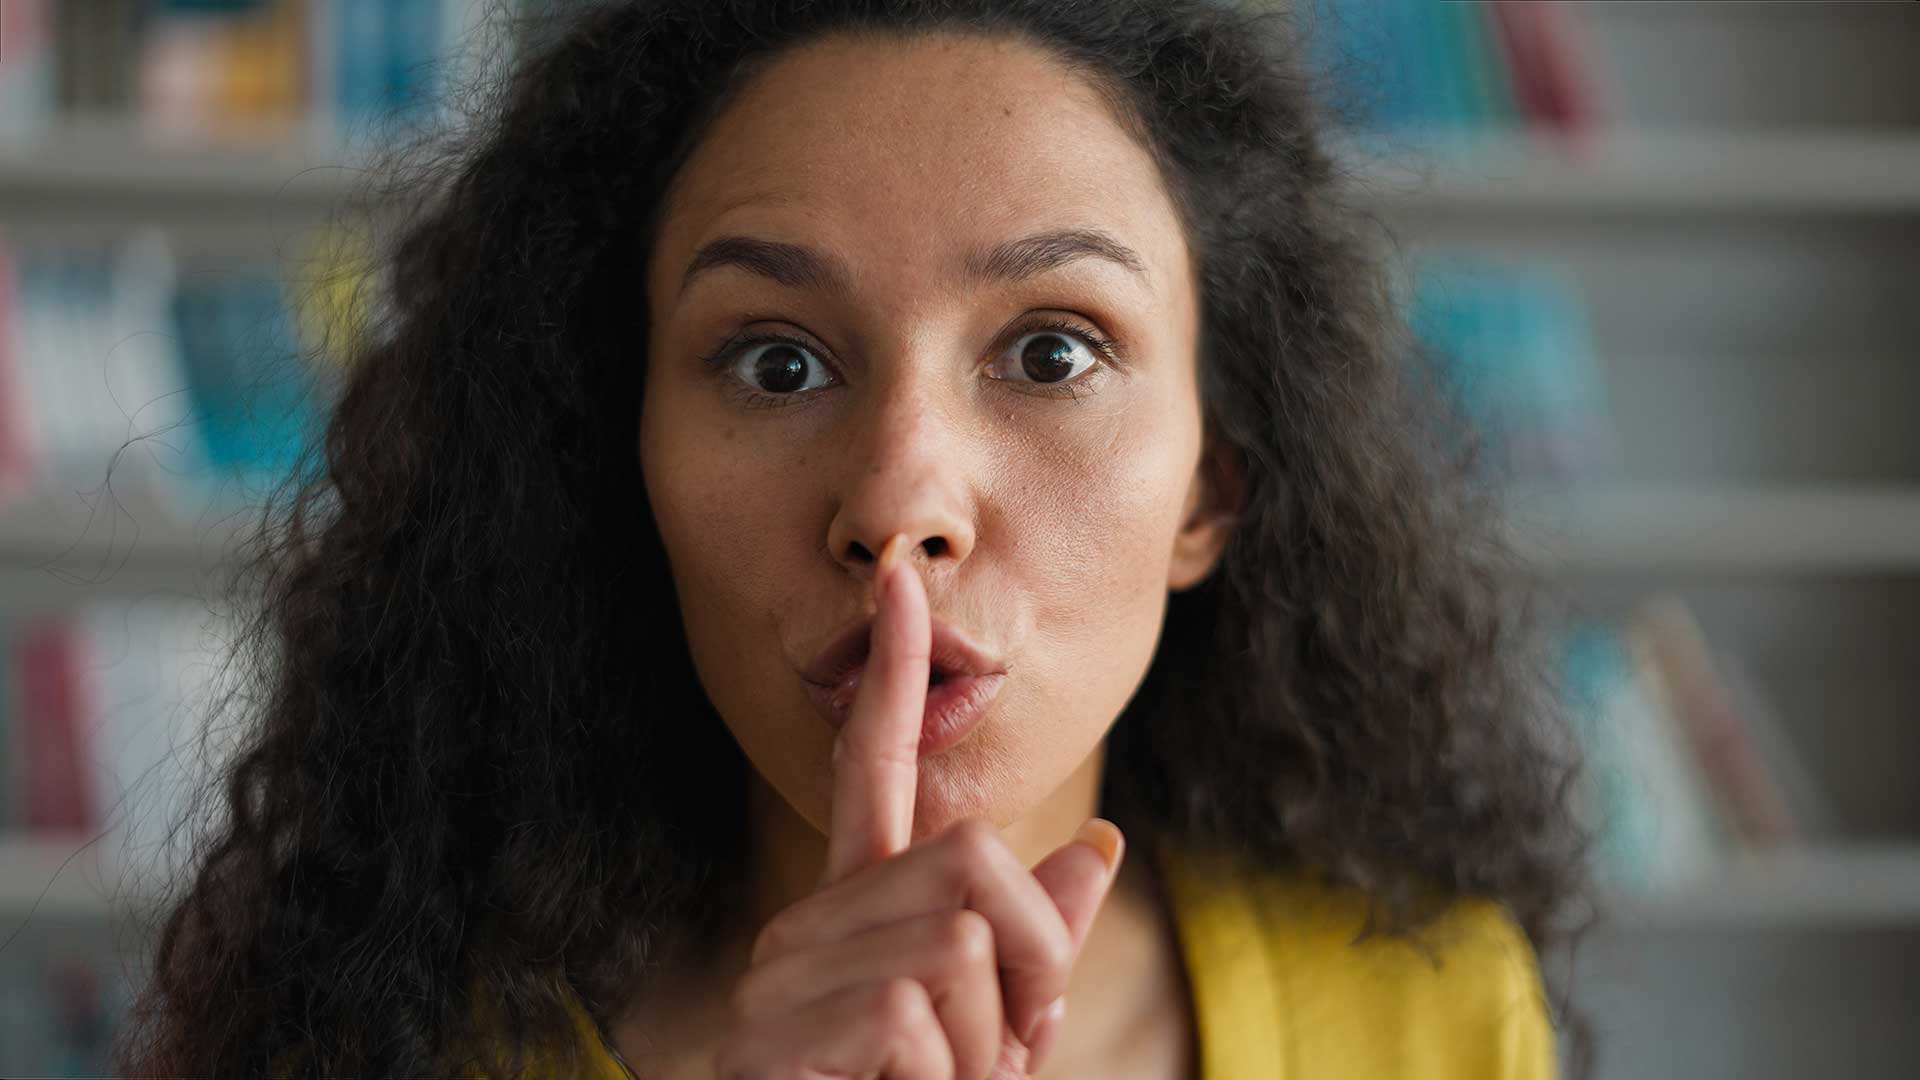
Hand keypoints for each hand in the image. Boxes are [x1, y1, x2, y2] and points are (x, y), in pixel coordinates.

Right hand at [710, 532, 1125, 1079]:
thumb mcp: (995, 1034)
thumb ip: (1036, 942)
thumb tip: (1098, 834)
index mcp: (855, 913)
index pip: (874, 770)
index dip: (892, 676)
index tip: (899, 582)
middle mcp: (805, 927)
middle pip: (974, 860)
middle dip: (1028, 968)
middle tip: (990, 1056)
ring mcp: (785, 981)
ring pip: (961, 941)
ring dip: (990, 1041)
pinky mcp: (786, 1036)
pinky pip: (926, 1013)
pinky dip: (951, 1078)